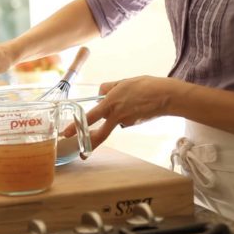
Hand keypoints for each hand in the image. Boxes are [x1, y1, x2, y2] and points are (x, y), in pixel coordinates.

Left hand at [63, 76, 181, 148]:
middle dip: (90, 142)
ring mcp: (126, 122)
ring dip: (116, 114)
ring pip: (114, 121)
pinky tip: (138, 105)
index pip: (89, 118)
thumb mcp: (122, 82)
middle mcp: (116, 116)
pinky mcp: (134, 124)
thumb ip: (108, 88)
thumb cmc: (145, 86)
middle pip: (100, 134)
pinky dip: (127, 114)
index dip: (76, 127)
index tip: (66, 134)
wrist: (166, 96)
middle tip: (82, 151)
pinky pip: (124, 120)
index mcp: (110, 103)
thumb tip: (100, 94)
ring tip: (131, 100)